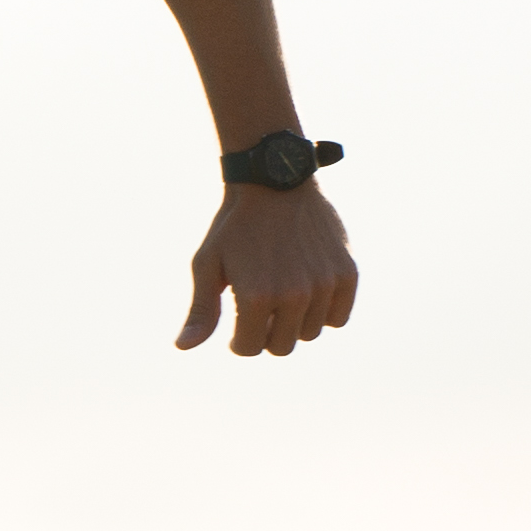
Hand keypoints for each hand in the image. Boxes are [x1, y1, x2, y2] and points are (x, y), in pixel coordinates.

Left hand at [177, 181, 357, 357]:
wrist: (275, 182)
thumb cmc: (234, 226)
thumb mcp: (208, 264)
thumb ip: (201, 310)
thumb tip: (183, 347)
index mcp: (256, 297)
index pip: (249, 348)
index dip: (239, 339)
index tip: (238, 322)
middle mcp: (295, 295)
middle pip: (282, 347)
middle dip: (266, 333)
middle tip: (261, 307)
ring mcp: (324, 285)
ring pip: (310, 333)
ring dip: (295, 322)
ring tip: (282, 292)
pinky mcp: (347, 274)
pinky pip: (338, 318)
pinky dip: (324, 312)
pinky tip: (308, 292)